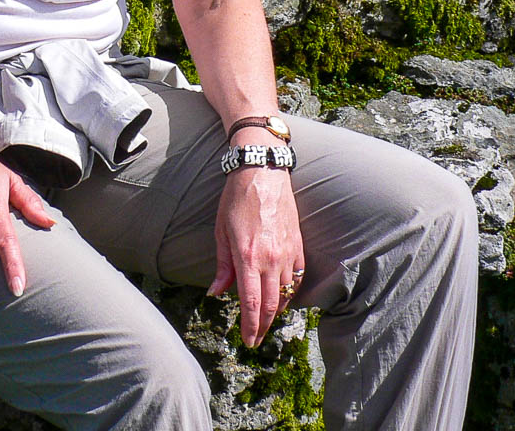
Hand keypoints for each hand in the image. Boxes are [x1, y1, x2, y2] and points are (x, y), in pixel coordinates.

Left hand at [208, 165, 304, 346]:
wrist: (262, 172)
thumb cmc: (236, 199)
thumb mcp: (221, 231)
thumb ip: (222, 266)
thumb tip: (217, 293)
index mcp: (248, 256)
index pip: (250, 302)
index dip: (249, 326)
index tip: (247, 341)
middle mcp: (270, 258)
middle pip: (270, 304)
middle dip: (262, 326)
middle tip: (255, 340)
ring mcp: (286, 252)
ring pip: (285, 293)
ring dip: (275, 311)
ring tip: (264, 321)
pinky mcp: (297, 244)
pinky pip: (297, 276)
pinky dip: (290, 292)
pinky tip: (282, 297)